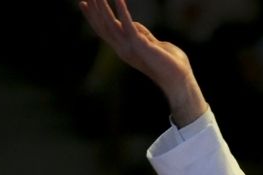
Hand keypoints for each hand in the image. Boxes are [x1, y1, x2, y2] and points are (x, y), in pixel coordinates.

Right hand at [79, 0, 207, 125]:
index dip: (92, 17)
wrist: (180, 79)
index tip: (83, 3)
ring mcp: (131, 47)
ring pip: (111, 24)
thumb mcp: (151, 44)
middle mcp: (123, 49)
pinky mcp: (141, 45)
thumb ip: (142, 34)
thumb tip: (133, 22)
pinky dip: (123, 11)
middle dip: (94, 9)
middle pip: (102, 26)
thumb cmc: (169, 63)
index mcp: (124, 49)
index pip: (103, 30)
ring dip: (104, 7)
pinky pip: (129, 25)